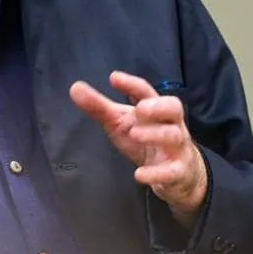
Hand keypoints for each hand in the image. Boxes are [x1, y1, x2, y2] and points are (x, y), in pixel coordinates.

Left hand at [69, 70, 208, 225]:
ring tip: (134, 134)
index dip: (132, 84)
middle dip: (158, 106)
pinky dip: (156, 173)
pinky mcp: (178, 171)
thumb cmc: (146, 140)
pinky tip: (139, 175)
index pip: (146, 92)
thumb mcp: (120, 123)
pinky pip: (172, 171)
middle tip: (140, 109)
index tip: (113, 78)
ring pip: (174, 136)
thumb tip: (75, 87)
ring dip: (155, 134)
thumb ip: (99, 107)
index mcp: (155, 109)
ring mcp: (177, 147)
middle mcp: (170, 124)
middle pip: (173, 108)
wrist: (178, 173)